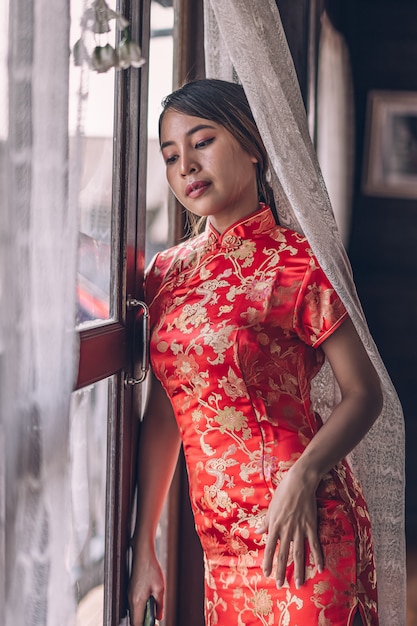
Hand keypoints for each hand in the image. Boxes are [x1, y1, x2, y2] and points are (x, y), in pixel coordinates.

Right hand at [128, 547, 164, 625]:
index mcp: (137, 601)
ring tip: (153, 610)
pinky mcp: (131, 589)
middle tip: (154, 620)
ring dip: (143, 614)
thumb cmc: (151, 569)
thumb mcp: (160, 588)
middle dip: (144, 622)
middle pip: (134, 619)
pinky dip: (141, 607)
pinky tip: (149, 601)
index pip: (137, 623)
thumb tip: (158, 618)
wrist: (142, 553)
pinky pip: (134, 604)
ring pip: (134, 611)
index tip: (154, 625)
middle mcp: (130, 599)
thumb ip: (159, 605)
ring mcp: (129, 594)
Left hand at [255, 466, 323, 588]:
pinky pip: (315, 544)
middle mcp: (286, 530)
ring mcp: (299, 529)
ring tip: (299, 583)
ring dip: (299, 570)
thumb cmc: (283, 493)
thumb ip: (266, 522)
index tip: (267, 574)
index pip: (269, 548)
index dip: (268, 562)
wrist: (299, 482)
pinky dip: (318, 556)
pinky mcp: (311, 526)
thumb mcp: (271, 508)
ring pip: (299, 553)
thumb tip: (257, 531)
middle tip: (281, 585)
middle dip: (282, 571)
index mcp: (275, 525)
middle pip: (283, 554)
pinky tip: (320, 568)